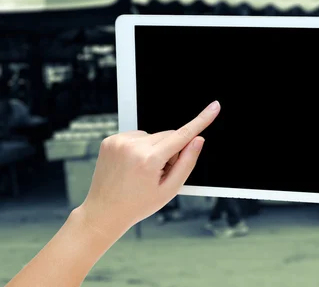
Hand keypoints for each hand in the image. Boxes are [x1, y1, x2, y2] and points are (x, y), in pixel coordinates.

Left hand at [79, 101, 220, 237]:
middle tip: (161, 172)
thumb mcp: (169, 189)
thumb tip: (198, 140)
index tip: (214, 107)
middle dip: (171, 150)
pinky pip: (137, 136)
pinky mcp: (111, 140)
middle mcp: (132, 146)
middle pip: (168, 136)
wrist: (104, 212)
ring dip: (154, 148)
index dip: (201, 120)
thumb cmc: (138, 204)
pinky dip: (140, 147)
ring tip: (143, 170)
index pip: (182, 135)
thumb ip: (187, 162)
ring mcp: (119, 141)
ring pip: (153, 136)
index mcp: (149, 160)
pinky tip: (133, 164)